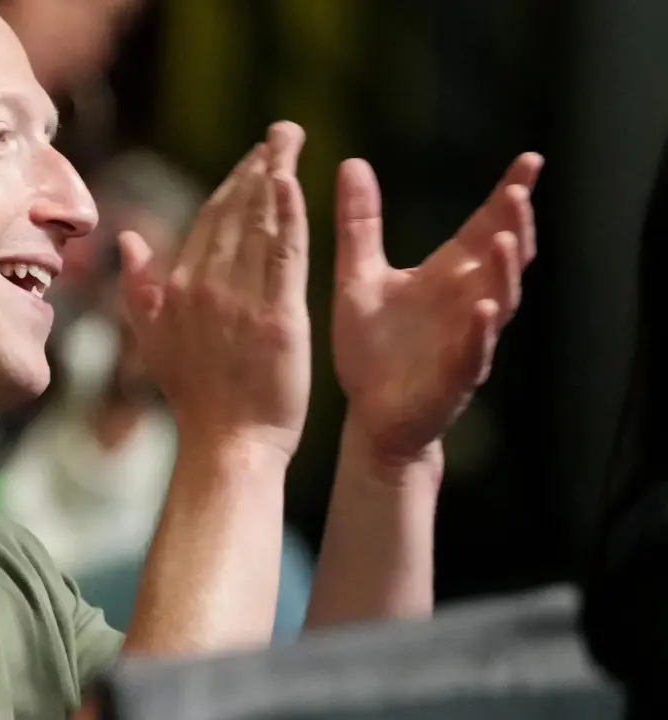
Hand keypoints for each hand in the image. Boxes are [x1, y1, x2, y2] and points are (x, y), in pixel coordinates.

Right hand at [120, 122, 310, 455]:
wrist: (227, 445)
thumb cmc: (196, 399)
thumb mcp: (155, 341)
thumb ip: (140, 287)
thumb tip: (126, 239)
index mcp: (179, 289)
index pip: (208, 220)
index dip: (233, 183)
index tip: (255, 156)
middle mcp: (205, 287)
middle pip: (234, 212)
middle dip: (258, 165)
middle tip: (282, 130)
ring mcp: (241, 301)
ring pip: (259, 224)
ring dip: (275, 176)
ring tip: (291, 142)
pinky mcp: (278, 317)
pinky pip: (284, 254)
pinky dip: (288, 215)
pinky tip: (294, 183)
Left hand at [332, 153, 542, 463]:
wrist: (371, 415)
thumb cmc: (372, 347)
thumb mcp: (359, 276)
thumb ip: (360, 224)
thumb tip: (352, 162)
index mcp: (448, 275)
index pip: (486, 227)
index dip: (509, 194)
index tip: (530, 159)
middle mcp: (467, 302)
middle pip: (504, 258)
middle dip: (515, 226)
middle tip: (520, 191)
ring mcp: (467, 340)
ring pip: (498, 301)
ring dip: (505, 273)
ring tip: (507, 240)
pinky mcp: (454, 376)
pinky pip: (474, 352)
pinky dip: (480, 330)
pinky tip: (484, 308)